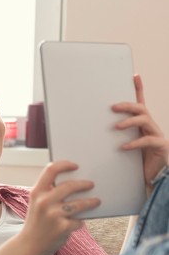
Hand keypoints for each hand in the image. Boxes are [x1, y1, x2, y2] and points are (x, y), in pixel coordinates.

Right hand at [21, 160, 100, 254]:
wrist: (29, 245)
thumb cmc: (36, 222)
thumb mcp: (36, 203)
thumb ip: (49, 192)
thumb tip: (74, 182)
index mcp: (37, 192)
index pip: (51, 170)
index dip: (65, 164)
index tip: (75, 165)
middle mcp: (44, 202)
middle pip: (70, 186)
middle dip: (84, 184)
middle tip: (91, 184)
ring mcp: (54, 215)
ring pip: (80, 204)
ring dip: (91, 202)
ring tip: (96, 201)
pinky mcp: (63, 228)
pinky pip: (79, 220)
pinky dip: (80, 222)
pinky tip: (77, 223)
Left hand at [113, 74, 168, 192]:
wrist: (156, 178)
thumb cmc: (138, 163)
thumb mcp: (125, 148)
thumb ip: (115, 140)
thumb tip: (92, 134)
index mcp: (143, 125)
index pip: (141, 103)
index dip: (139, 89)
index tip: (134, 76)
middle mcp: (151, 127)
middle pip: (142, 109)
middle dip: (128, 105)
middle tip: (113, 107)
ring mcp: (158, 136)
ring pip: (146, 120)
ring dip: (130, 122)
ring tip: (116, 127)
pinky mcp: (161, 146)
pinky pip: (148, 140)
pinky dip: (134, 143)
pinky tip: (123, 147)